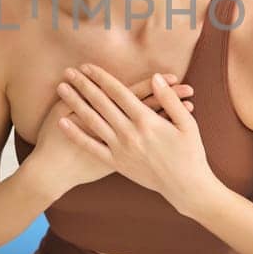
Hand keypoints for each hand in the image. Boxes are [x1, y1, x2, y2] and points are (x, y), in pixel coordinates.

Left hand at [57, 64, 215, 210]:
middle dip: (83, 85)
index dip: (102, 77)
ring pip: (92, 121)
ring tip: (62, 89)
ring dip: (75, 103)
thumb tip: (155, 77)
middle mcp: (130, 133)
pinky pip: (92, 147)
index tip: (88, 66)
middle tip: (68, 71)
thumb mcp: (188, 124)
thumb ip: (169, 99)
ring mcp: (121, 149)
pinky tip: (62, 122)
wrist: (185, 187)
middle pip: (101, 103)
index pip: (119, 92)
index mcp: (147, 121)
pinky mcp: (116, 163)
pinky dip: (76, 134)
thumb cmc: (190, 153)